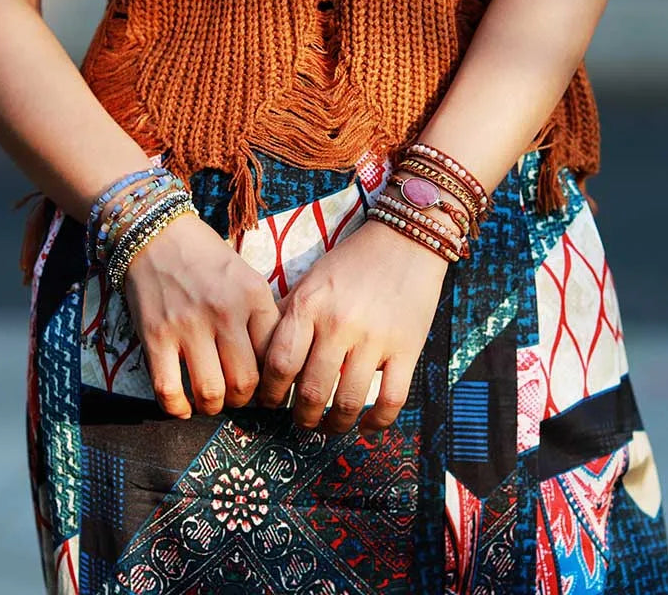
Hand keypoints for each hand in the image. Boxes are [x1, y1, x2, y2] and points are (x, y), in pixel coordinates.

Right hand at [123, 212, 279, 417]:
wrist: (155, 233)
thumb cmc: (205, 257)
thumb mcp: (246, 276)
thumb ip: (260, 315)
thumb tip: (273, 363)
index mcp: (253, 296)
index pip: (275, 355)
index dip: (273, 379)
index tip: (266, 384)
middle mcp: (224, 312)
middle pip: (245, 383)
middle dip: (244, 400)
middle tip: (238, 396)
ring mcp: (188, 326)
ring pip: (210, 393)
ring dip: (213, 407)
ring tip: (213, 400)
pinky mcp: (155, 336)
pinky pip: (168, 390)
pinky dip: (177, 409)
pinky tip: (182, 406)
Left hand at [255, 217, 447, 435]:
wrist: (405, 240)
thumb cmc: (352, 262)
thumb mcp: (310, 280)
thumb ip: (287, 314)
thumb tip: (259, 352)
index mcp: (310, 305)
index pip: (279, 363)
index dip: (270, 392)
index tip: (270, 402)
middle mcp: (339, 324)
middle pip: (311, 391)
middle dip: (300, 416)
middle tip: (300, 420)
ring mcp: (375, 338)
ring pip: (348, 402)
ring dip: (334, 425)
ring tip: (328, 427)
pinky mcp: (408, 348)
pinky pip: (391, 399)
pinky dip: (377, 422)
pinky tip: (366, 427)